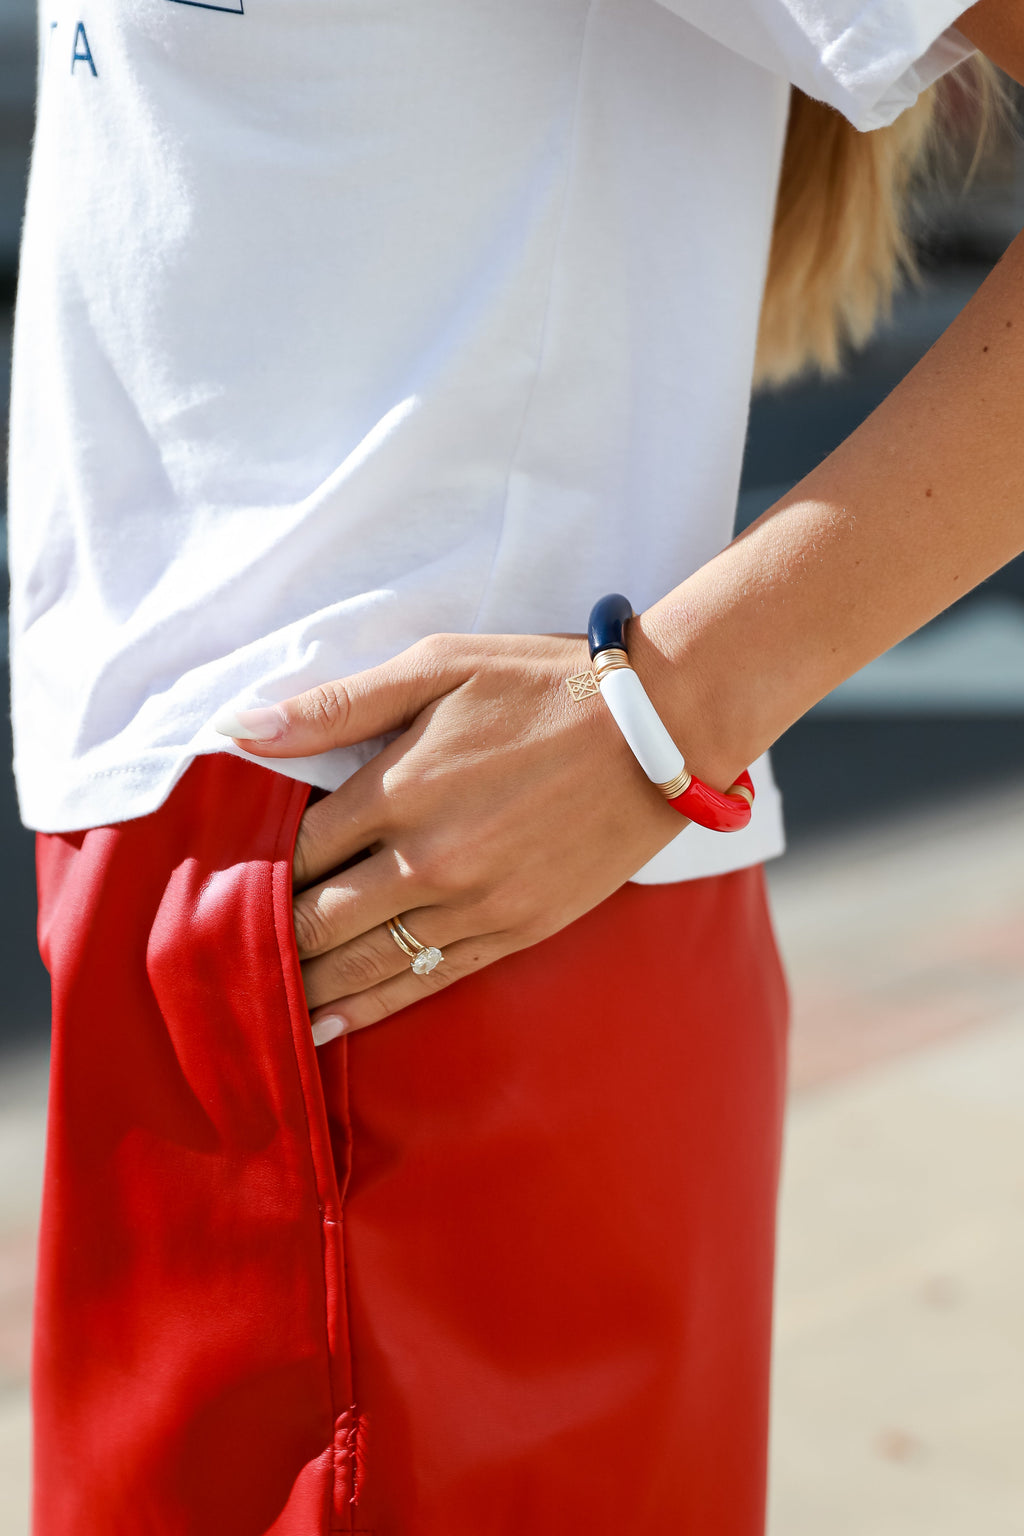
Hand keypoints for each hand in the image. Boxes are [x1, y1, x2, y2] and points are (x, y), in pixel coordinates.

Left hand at [219, 633, 686, 1036]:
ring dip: (307, 985)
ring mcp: (474, 904)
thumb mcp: (438, 666)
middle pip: (318, 916)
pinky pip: (426, 980)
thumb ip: (337, 705)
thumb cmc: (544, 685)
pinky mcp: (515, 931)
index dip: (257, 868)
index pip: (298, 848)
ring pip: (365, 961)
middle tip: (223, 956)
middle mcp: (428, 858)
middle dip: (267, 937)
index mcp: (401, 789)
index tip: (226, 884)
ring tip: (259, 1005)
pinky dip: (371, 1006)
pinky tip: (331, 1024)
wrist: (660, 732)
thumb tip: (239, 728)